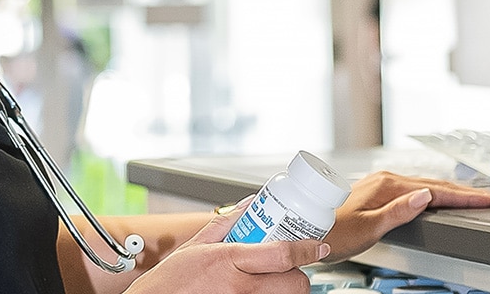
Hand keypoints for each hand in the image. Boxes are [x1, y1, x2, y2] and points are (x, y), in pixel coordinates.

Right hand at [124, 198, 327, 293]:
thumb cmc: (170, 281)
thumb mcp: (195, 245)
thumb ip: (226, 223)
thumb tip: (251, 204)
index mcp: (227, 260)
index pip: (281, 254)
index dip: (307, 249)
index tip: (319, 246)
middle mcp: (238, 287)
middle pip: (293, 283)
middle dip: (299, 276)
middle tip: (290, 269)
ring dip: (286, 291)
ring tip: (271, 282)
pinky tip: (258, 292)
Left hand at [325, 171, 489, 259]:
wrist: (308, 228)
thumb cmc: (333, 232)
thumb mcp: (368, 228)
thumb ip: (399, 212)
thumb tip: (426, 196)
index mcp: (387, 186)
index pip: (437, 192)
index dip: (467, 197)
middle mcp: (385, 180)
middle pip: (435, 185)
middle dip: (467, 192)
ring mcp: (381, 184)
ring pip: (426, 186)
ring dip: (453, 192)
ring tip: (476, 197)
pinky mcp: (377, 191)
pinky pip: (414, 189)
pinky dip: (435, 193)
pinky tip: (440, 197)